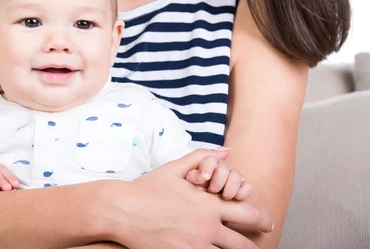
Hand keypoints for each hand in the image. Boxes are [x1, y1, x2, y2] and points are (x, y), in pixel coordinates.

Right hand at [112, 149, 272, 248]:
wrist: (122, 210)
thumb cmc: (147, 189)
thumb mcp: (175, 168)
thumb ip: (203, 156)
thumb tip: (227, 150)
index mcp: (208, 204)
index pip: (248, 214)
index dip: (262, 220)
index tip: (266, 224)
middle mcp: (206, 226)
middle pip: (243, 244)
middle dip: (253, 246)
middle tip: (256, 248)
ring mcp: (195, 244)